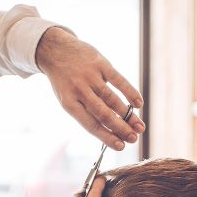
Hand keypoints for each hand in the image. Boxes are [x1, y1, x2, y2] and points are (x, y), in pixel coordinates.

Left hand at [35, 27, 144, 150]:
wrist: (56, 50)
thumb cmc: (66, 81)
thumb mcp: (68, 99)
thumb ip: (87, 112)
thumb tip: (112, 131)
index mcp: (69, 104)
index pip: (91, 125)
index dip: (107, 137)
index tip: (121, 146)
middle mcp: (79, 90)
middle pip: (103, 114)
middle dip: (120, 128)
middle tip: (133, 139)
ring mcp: (90, 76)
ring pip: (112, 99)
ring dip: (128, 115)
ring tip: (139, 127)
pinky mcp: (100, 63)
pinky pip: (118, 80)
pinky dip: (130, 92)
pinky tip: (139, 103)